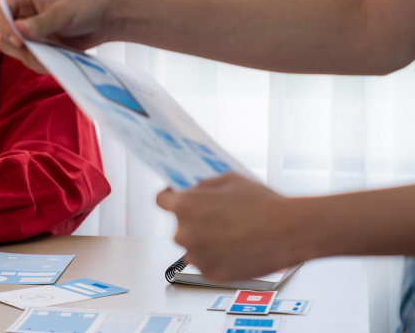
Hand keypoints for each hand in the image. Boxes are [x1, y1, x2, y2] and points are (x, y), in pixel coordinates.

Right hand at [0, 0, 115, 73]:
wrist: (101, 21)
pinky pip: (27, 60)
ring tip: (55, 52)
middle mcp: (17, 14)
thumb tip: (18, 30)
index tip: (20, 42)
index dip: (4, 30)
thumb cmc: (83, 7)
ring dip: (32, 58)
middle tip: (42, 51)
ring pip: (13, 52)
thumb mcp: (63, 14)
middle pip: (1, 38)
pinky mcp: (33, 46)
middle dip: (21, 48)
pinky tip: (57, 56)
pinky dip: (41, 63)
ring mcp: (24, 32)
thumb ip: (41, 23)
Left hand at [156, 173, 305, 280]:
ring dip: (205, 241)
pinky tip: (238, 248)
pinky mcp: (210, 274)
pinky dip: (218, 257)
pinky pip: (207, 262)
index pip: (161, 201)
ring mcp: (196, 256)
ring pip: (194, 247)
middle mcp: (184, 233)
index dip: (170, 197)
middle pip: (180, 226)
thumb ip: (204, 186)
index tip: (176, 197)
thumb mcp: (229, 180)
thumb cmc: (263, 204)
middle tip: (219, 218)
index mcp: (185, 206)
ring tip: (234, 234)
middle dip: (195, 221)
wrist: (290, 231)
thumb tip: (193, 190)